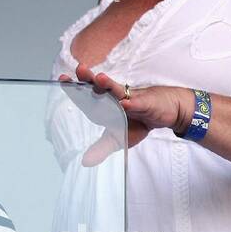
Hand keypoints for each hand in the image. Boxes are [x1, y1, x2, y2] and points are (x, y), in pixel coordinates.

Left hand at [60, 63, 191, 165]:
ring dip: (108, 85)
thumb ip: (102, 148)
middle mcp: (116, 99)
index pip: (87, 97)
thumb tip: (85, 161)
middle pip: (99, 88)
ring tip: (98, 78)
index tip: (62, 79)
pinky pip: (139, 103)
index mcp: (106, 106)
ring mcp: (132, 99)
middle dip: (88, 79)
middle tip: (78, 70)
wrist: (167, 113)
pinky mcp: (148, 104)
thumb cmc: (139, 122)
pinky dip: (133, 103)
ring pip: (118, 91)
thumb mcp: (119, 139)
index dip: (75, 89)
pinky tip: (126, 103)